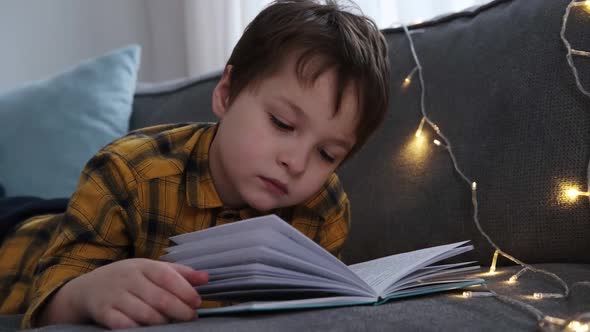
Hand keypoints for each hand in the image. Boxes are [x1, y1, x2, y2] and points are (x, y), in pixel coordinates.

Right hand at [38, 258, 208, 328]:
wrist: (86, 289)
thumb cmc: (128, 279)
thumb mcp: (151, 269)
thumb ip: (180, 273)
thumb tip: (207, 278)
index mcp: (143, 266)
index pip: (168, 276)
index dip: (185, 291)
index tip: (197, 302)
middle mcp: (128, 279)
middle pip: (159, 298)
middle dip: (179, 310)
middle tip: (190, 318)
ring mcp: (114, 296)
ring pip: (145, 314)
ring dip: (162, 322)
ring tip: (172, 324)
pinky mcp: (103, 313)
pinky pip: (124, 325)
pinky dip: (139, 329)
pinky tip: (149, 331)